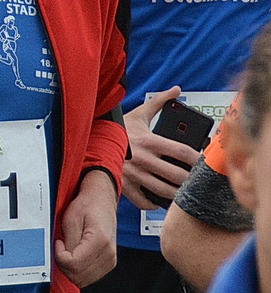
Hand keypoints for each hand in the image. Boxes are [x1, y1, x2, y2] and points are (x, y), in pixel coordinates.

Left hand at [55, 169, 117, 286]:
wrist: (102, 200)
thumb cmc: (88, 206)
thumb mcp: (71, 219)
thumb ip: (68, 242)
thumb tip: (63, 259)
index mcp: (100, 241)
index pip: (74, 264)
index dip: (60, 256)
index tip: (59, 243)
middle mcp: (108, 254)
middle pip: (78, 275)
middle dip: (64, 264)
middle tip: (62, 247)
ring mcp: (110, 260)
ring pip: (84, 279)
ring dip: (71, 268)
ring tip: (69, 250)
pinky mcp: (109, 263)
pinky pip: (89, 276)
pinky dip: (79, 269)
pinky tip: (76, 255)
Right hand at [121, 86, 199, 209]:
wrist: (89, 139)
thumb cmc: (117, 128)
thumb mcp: (138, 113)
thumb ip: (159, 101)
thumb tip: (176, 89)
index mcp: (149, 141)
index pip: (183, 153)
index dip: (198, 159)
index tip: (203, 162)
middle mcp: (142, 158)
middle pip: (178, 175)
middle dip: (191, 179)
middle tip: (197, 180)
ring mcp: (133, 174)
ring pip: (164, 190)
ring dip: (177, 192)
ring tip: (183, 191)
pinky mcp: (124, 185)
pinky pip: (144, 201)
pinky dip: (154, 203)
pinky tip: (158, 198)